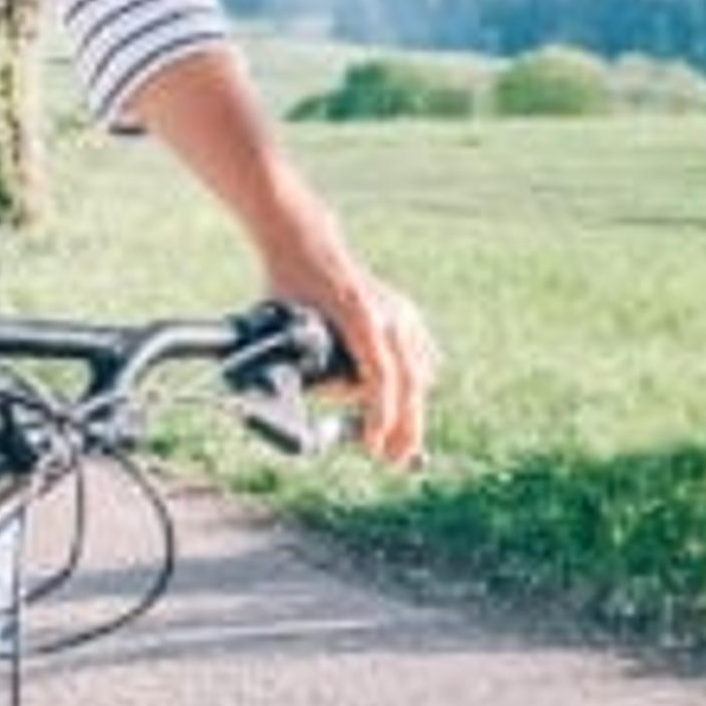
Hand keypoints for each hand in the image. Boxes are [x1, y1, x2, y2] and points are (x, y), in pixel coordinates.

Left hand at [260, 229, 437, 466]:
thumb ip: (306, 367)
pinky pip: (420, 357)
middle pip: (410, 382)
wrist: (305, 245)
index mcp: (361, 318)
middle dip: (404, 426)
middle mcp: (390, 314)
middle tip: (394, 460)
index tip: (373, 446)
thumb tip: (323, 408)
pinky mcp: (405, 313)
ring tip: (394, 441)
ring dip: (408, 408)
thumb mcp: (285, 329)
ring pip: (419, 373)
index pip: (380, 379)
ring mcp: (402, 312)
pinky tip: (405, 404)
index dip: (378, 417)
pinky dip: (413, 383)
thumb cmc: (288, 289)